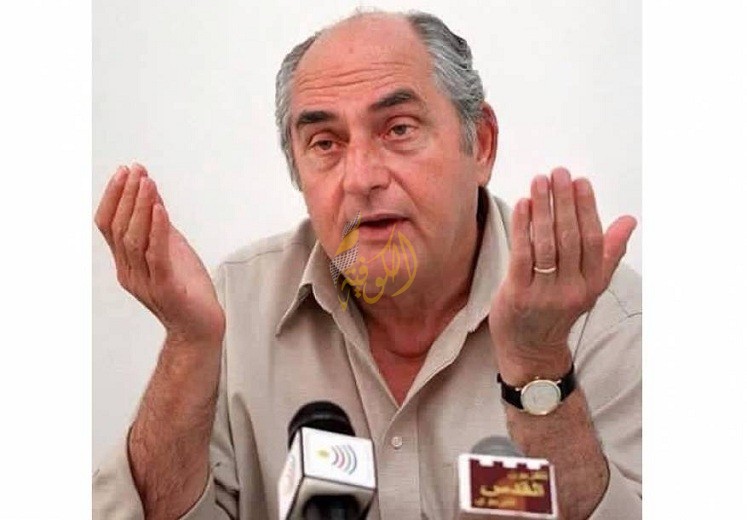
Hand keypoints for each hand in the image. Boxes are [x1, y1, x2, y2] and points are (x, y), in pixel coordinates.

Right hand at [95, 164, 224, 346]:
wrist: (201, 329)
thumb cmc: (188, 291)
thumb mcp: (172, 251)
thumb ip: (160, 227)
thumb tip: (152, 195)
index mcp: (127, 264)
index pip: (109, 226)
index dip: (114, 197)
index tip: (124, 171)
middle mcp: (130, 273)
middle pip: (118, 229)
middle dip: (126, 195)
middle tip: (135, 170)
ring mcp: (145, 282)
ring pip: (134, 239)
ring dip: (141, 207)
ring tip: (147, 182)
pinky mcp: (165, 288)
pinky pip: (156, 256)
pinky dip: (157, 229)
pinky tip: (160, 209)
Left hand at [488, 167, 635, 381]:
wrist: (531, 349)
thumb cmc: (557, 310)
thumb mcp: (588, 285)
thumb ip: (607, 254)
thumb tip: (628, 221)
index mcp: (591, 283)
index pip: (592, 239)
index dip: (586, 208)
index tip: (580, 181)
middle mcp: (572, 289)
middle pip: (569, 237)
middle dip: (564, 201)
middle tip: (558, 173)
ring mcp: (545, 293)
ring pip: (546, 243)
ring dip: (543, 208)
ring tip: (539, 181)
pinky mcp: (519, 295)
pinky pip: (523, 255)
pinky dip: (523, 227)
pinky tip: (523, 205)